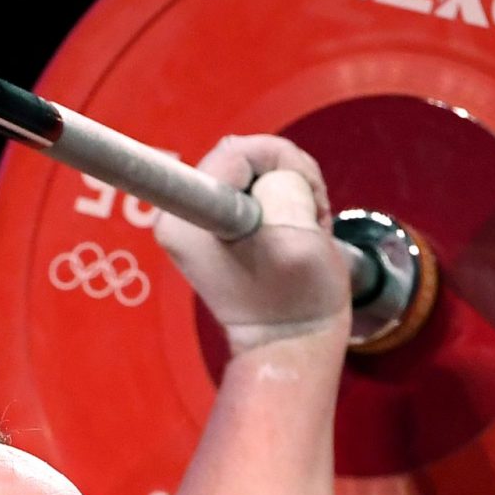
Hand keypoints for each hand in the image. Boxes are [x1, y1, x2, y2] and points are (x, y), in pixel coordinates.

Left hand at [154, 135, 350, 351]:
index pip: (237, 152)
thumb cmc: (296, 300)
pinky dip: (287, 201)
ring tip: (308, 230)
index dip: (280, 162)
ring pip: (257, 168)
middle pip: (246, 156)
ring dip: (293, 191)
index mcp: (187, 217)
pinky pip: (258, 186)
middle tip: (313, 218)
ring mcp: (200, 217)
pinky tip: (298, 229)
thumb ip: (282, 185)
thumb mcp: (298, 237)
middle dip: (290, 178)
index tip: (299, 196)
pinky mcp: (219, 222)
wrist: (290, 342)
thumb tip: (276, 171)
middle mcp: (182, 212)